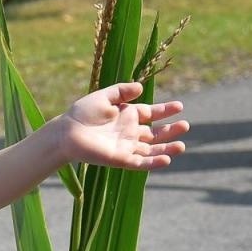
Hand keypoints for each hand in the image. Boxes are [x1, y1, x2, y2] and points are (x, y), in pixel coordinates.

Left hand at [58, 82, 188, 169]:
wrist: (66, 132)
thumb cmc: (82, 114)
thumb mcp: (104, 96)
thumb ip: (121, 91)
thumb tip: (140, 88)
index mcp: (127, 116)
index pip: (151, 114)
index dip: (165, 111)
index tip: (179, 107)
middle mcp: (129, 132)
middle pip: (155, 133)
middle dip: (170, 131)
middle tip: (185, 126)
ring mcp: (126, 146)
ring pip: (151, 150)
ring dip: (166, 149)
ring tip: (181, 146)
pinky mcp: (120, 159)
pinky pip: (140, 162)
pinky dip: (153, 162)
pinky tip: (166, 159)